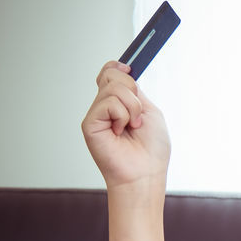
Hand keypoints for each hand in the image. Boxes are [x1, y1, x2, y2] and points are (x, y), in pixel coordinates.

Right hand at [80, 61, 170, 190]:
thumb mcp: (150, 111)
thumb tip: (124, 72)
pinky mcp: (89, 123)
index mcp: (119, 103)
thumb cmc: (151, 150)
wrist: (145, 173)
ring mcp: (96, 115)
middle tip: (138, 116)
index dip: (118, 67)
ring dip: (132, 107)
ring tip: (132, 127)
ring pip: (113, 88)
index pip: (109, 73)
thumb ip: (135, 92)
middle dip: (133, 91)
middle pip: (111, 75)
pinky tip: (120, 131)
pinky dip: (122, 115)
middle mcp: (105, 107)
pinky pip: (108, 103)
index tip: (130, 69)